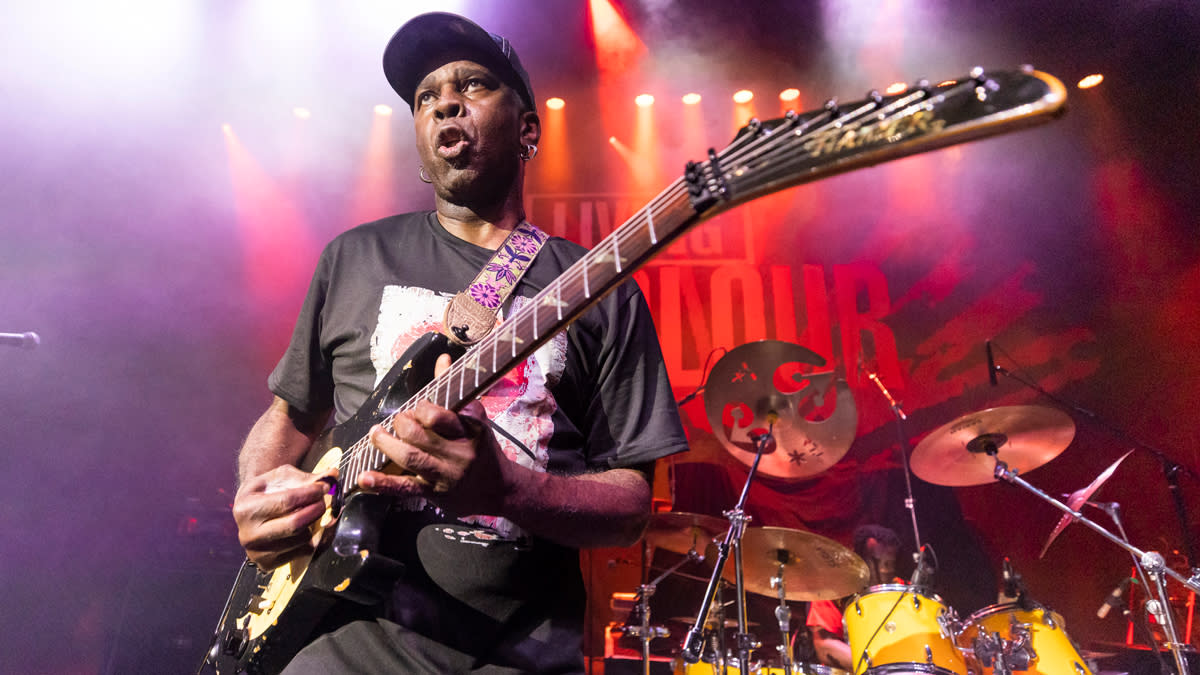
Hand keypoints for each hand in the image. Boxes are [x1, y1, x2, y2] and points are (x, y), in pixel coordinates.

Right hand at [233, 464, 333, 568]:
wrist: (251, 512)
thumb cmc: (267, 492)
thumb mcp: (280, 478)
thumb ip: (306, 477)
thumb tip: (332, 474)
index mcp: (246, 509)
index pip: (286, 501)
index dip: (311, 493)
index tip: (325, 487)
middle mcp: (248, 535)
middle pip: (295, 524)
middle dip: (316, 509)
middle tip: (324, 501)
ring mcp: (257, 553)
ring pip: (302, 540)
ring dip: (315, 524)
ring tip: (313, 513)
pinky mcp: (268, 564)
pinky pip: (303, 552)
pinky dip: (313, 539)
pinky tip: (309, 528)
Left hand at [359, 354, 512, 514]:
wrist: (500, 490)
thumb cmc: (483, 449)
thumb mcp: (476, 418)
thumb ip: (454, 390)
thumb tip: (443, 358)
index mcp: (471, 430)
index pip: (440, 414)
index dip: (423, 409)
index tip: (418, 408)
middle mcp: (459, 452)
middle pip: (420, 434)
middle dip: (402, 423)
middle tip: (398, 421)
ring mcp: (445, 475)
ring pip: (410, 456)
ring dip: (386, 443)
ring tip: (376, 434)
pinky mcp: (433, 493)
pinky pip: (405, 487)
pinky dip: (382, 483)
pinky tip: (364, 477)